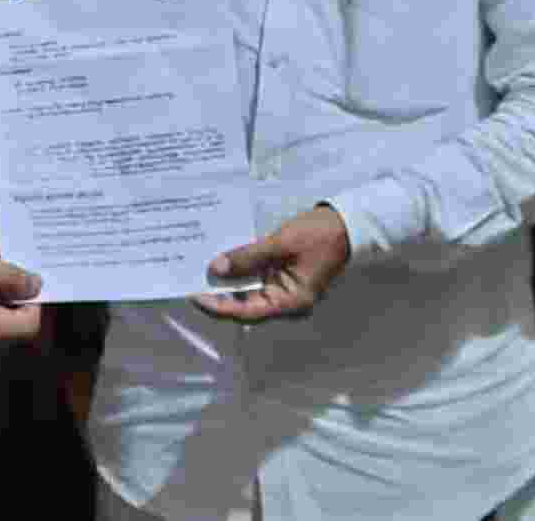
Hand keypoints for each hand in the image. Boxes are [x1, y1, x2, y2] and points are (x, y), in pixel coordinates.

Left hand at [192, 205, 351, 322]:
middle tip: (189, 281)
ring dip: (226, 282)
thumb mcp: (281, 244)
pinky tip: (220, 260)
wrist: (345, 223)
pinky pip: (254, 278)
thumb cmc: (318, 235)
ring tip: (198, 270)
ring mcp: (283, 289)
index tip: (195, 296)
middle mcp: (285, 301)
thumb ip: (249, 257)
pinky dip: (239, 270)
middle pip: (244, 304)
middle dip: (218, 294)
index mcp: (291, 303)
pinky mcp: (280, 276)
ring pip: (247, 291)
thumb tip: (216, 268)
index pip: (247, 312)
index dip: (219, 307)